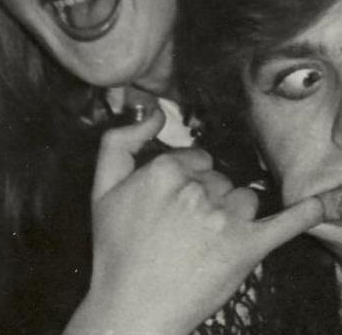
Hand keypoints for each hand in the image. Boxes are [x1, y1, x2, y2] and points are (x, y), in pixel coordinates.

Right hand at [65, 113, 322, 334]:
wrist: (132, 308)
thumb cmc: (116, 249)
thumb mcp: (102, 188)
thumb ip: (119, 141)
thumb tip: (152, 112)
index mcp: (164, 170)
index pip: (195, 159)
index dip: (189, 179)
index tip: (178, 202)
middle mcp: (196, 189)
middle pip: (220, 178)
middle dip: (209, 197)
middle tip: (187, 227)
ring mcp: (224, 219)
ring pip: (245, 197)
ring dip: (235, 213)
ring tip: (210, 239)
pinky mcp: (246, 248)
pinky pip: (284, 223)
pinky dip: (303, 213)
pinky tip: (320, 204)